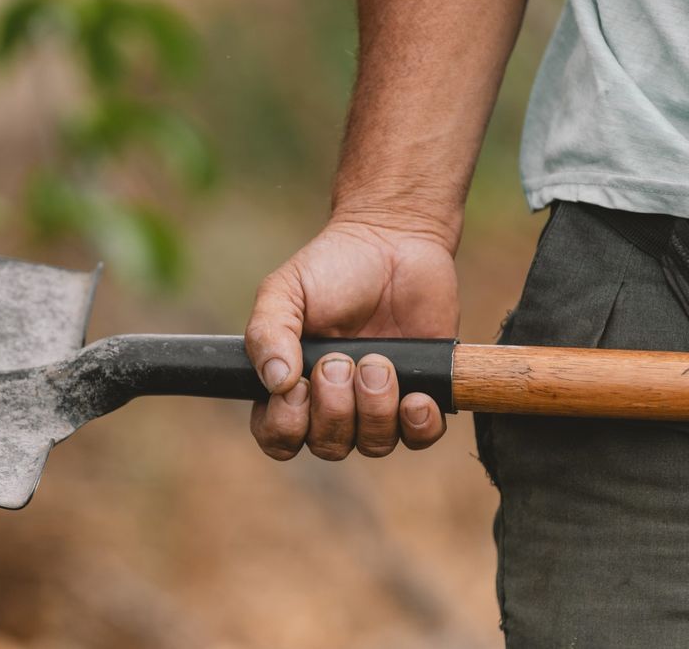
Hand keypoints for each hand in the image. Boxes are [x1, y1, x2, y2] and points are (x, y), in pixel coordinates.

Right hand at [245, 218, 457, 459]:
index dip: (286, 426)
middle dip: (334, 408)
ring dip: (374, 407)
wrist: (393, 241)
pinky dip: (417, 423)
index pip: (278, 439)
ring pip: (373, 444)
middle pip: (327, 446)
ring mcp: (378, 404)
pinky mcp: (421, 395)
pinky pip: (420, 438)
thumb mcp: (284, 291)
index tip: (297, 387)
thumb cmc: (331, 267)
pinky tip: (415, 395)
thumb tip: (275, 383)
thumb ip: (267, 333)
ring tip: (378, 361)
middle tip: (341, 359)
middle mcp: (333, 405)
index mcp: (290, 386)